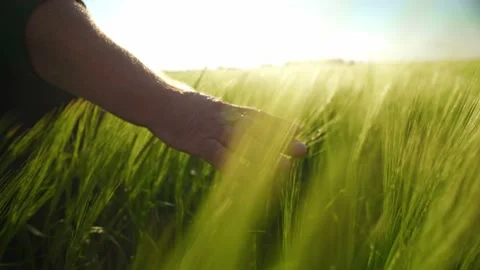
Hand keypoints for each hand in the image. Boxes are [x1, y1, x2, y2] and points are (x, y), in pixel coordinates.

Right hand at [148, 90, 307, 169]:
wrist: (157, 99)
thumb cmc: (179, 104)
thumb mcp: (203, 105)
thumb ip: (219, 113)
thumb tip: (229, 117)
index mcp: (226, 110)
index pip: (256, 116)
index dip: (277, 123)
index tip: (297, 127)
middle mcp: (225, 119)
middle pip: (257, 131)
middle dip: (280, 141)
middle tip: (302, 149)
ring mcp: (213, 131)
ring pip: (244, 146)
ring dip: (265, 157)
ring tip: (286, 167)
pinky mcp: (199, 143)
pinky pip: (221, 157)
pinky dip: (237, 167)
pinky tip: (250, 179)